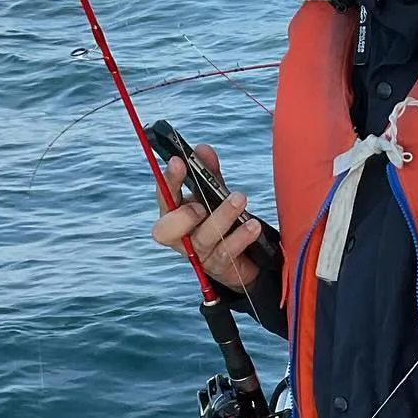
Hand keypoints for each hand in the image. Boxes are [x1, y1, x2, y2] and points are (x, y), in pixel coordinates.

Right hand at [151, 143, 261, 292]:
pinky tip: (253, 225)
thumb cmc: (222, 221)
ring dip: (222, 217)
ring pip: (203, 238)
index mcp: (174, 215)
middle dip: (183, 216)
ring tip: (240, 199)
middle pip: (166, 231)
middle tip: (201, 205)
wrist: (245, 258)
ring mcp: (199, 254)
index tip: (178, 162)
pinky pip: (227, 252)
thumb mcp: (215, 195)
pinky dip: (240, 237)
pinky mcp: (219, 267)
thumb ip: (209, 173)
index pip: (164, 197)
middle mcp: (181, 237)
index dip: (168, 181)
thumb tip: (204, 149)